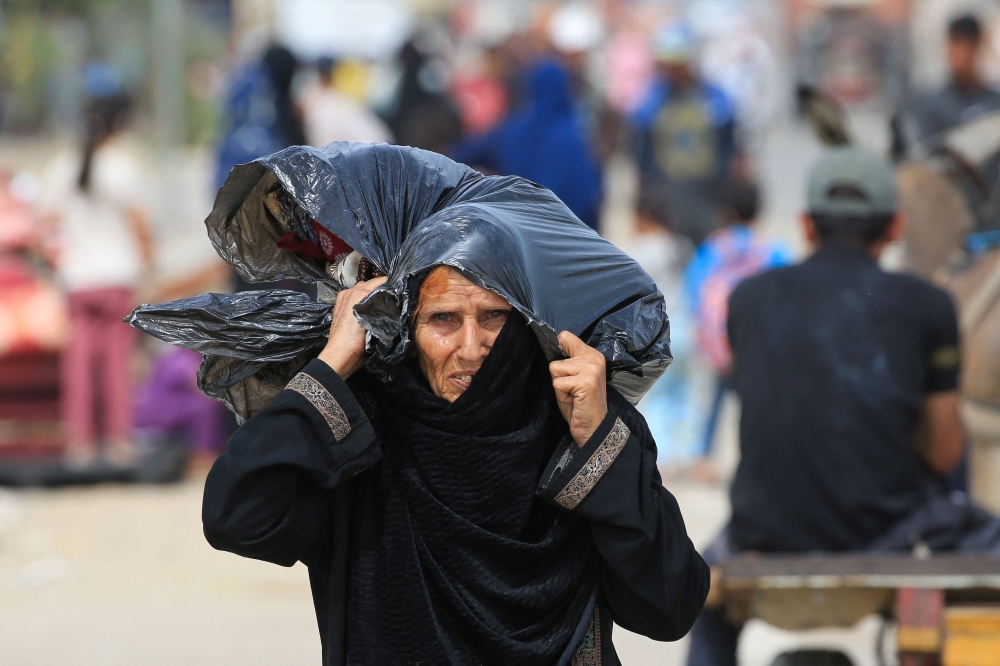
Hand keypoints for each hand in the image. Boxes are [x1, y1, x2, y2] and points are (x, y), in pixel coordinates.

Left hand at [317, 276, 387, 379]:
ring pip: (362, 288)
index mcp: (359, 293)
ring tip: (379, 302)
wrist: (342, 354)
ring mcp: (343, 298)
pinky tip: (367, 307)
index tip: (399, 290)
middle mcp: (349, 292)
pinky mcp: (339, 305)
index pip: (380, 281)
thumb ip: (384, 306)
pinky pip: (353, 295)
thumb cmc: (360, 341)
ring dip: (370, 292)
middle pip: (370, 283)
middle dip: (380, 288)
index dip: (390, 284)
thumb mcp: (377, 322)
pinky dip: (361, 297)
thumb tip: (394, 297)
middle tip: (391, 297)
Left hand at [549, 331, 607, 446]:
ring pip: (555, 370)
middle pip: (556, 358)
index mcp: (592, 355)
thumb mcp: (572, 378)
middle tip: (572, 390)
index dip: (558, 353)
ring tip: (573, 395)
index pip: (565, 337)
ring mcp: (591, 369)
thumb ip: (566, 362)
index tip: (565, 370)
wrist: (594, 428)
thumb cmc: (580, 404)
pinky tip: (574, 401)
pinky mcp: (586, 381)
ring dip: (560, 386)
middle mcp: (594, 358)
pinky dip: (561, 395)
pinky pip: (558, 383)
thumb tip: (552, 348)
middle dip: (559, 376)